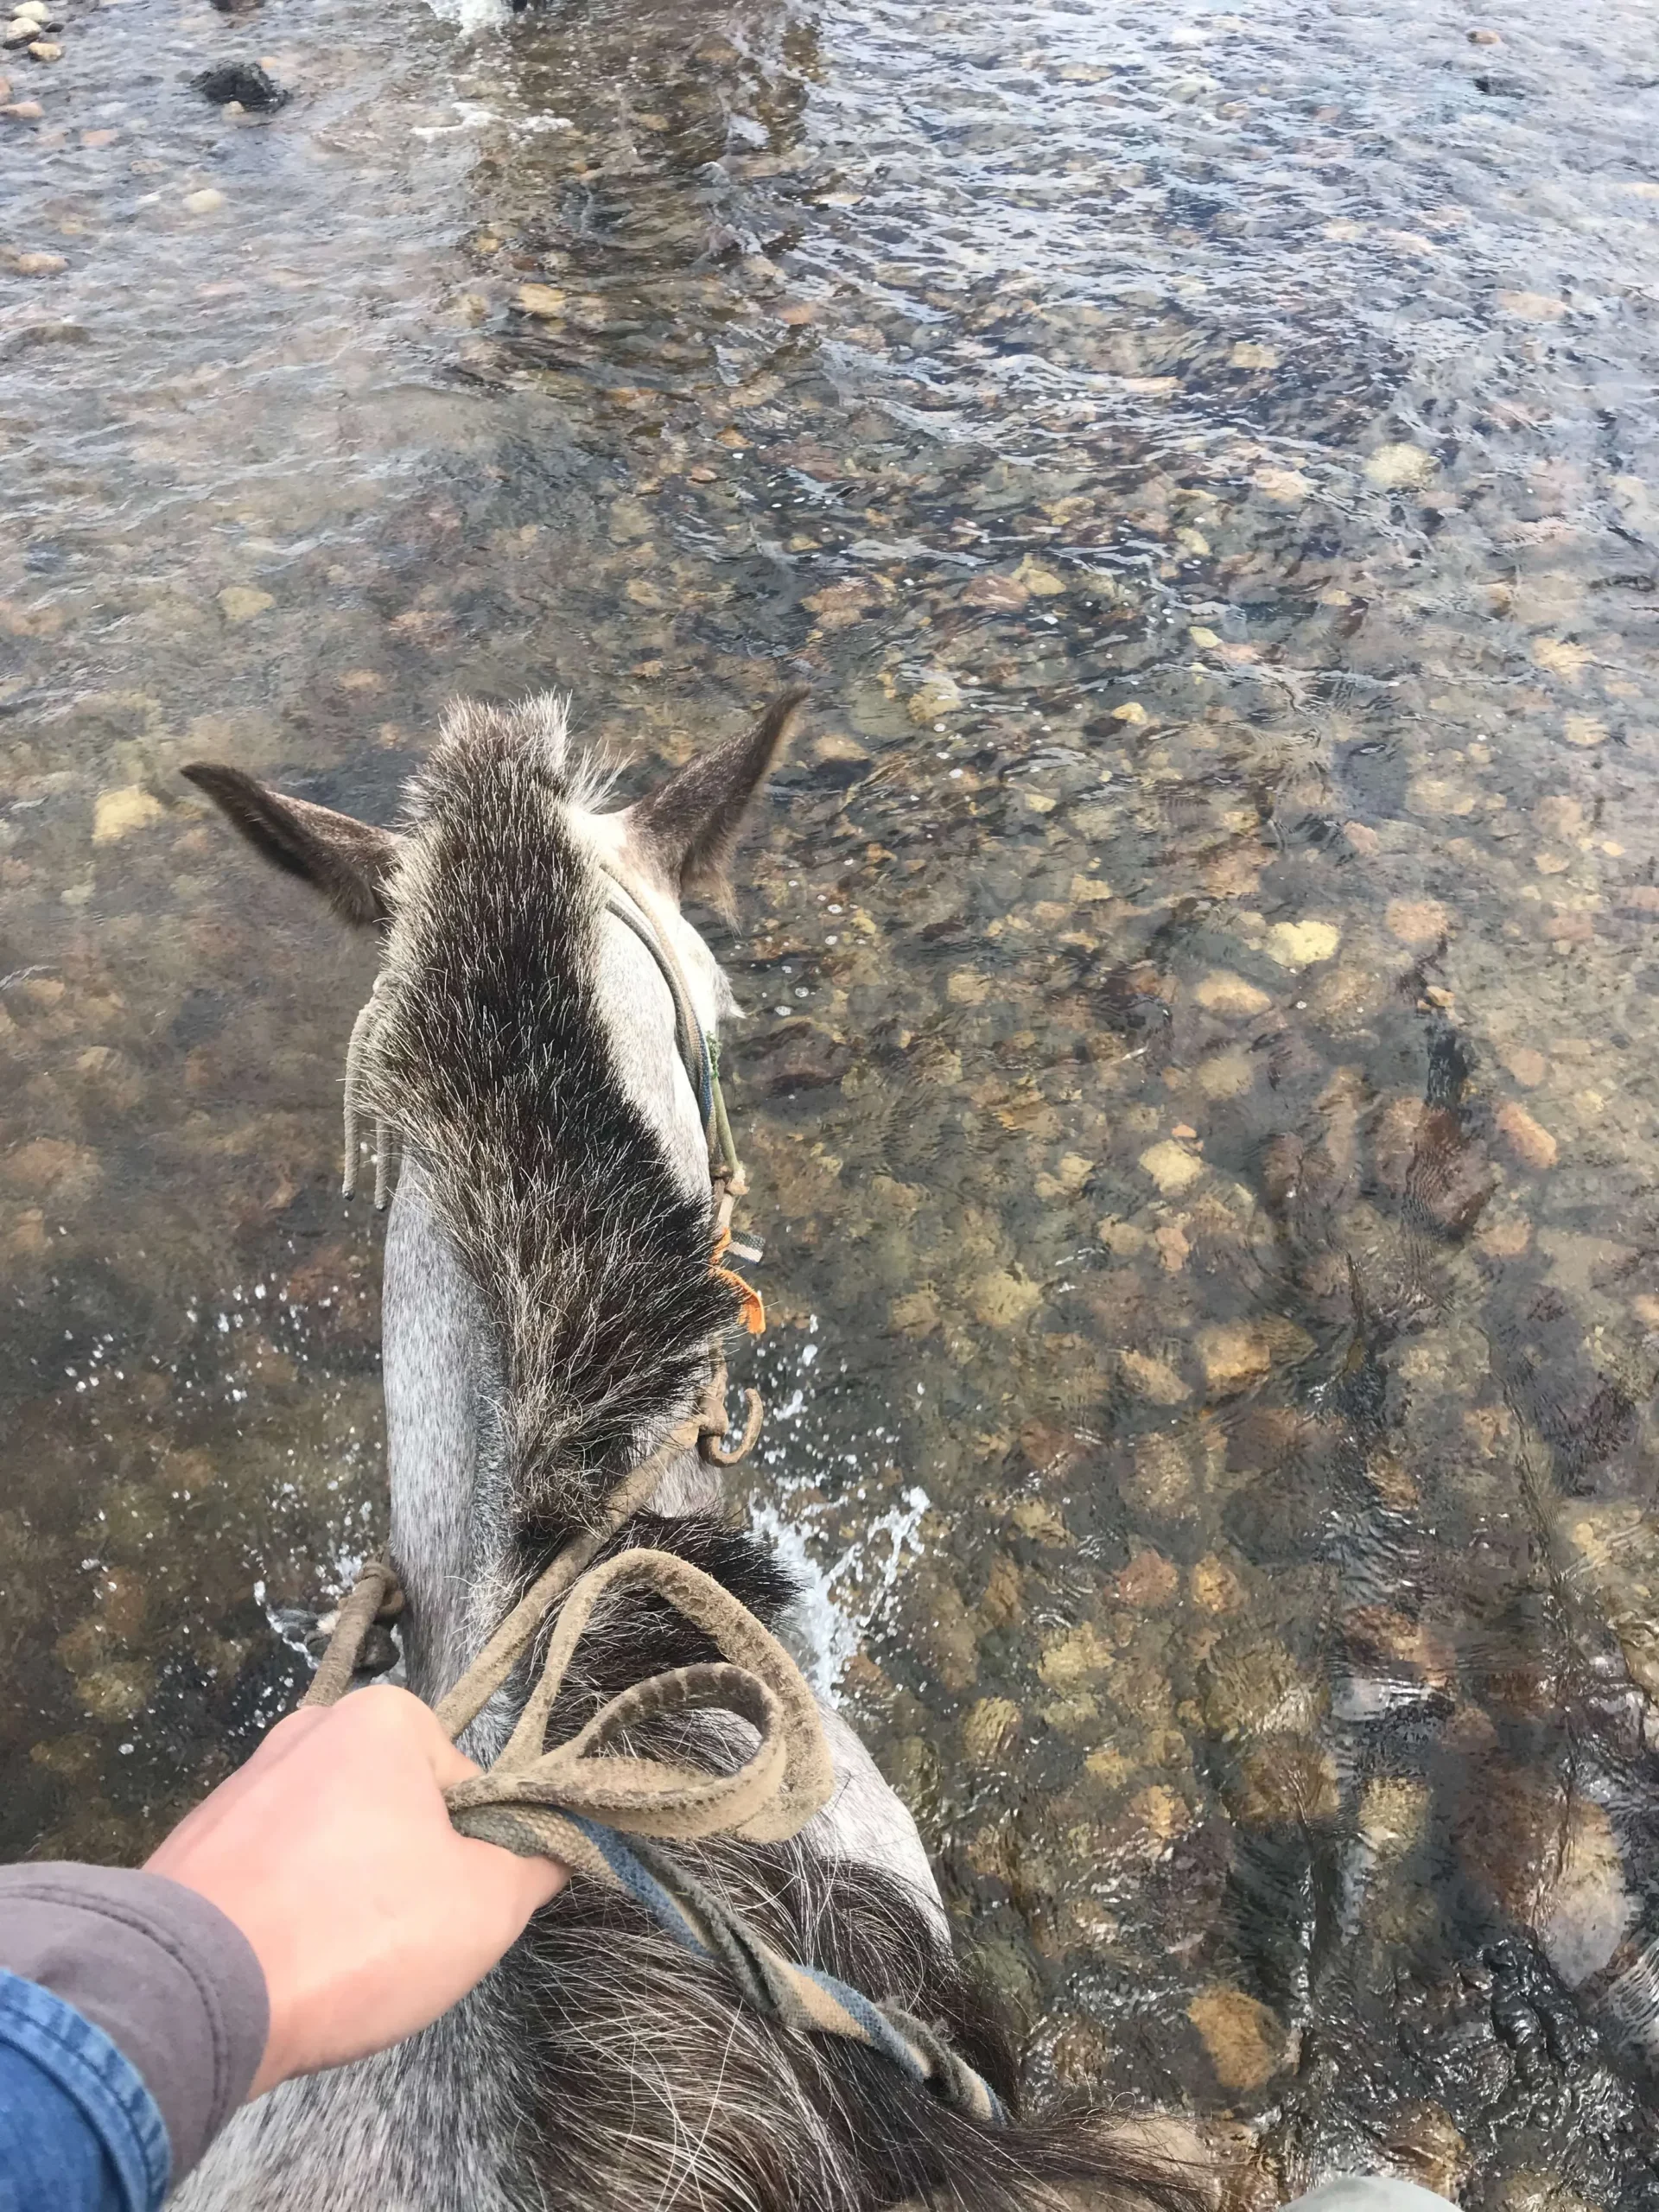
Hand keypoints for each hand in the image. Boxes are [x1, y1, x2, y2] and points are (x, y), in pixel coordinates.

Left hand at [146, 1686, 564, 2096]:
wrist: (193, 1994)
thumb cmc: (357, 1931)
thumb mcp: (489, 1904)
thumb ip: (539, 1863)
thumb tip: (556, 1846)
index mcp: (383, 1717)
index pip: (467, 1790)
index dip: (476, 1859)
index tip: (453, 1914)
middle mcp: (308, 1728)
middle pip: (397, 1811)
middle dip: (406, 1874)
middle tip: (397, 1943)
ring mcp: (242, 1784)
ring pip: (333, 1845)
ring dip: (345, 1897)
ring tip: (334, 1962)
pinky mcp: (196, 1843)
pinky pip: (271, 1875)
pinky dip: (287, 1914)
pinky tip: (282, 1965)